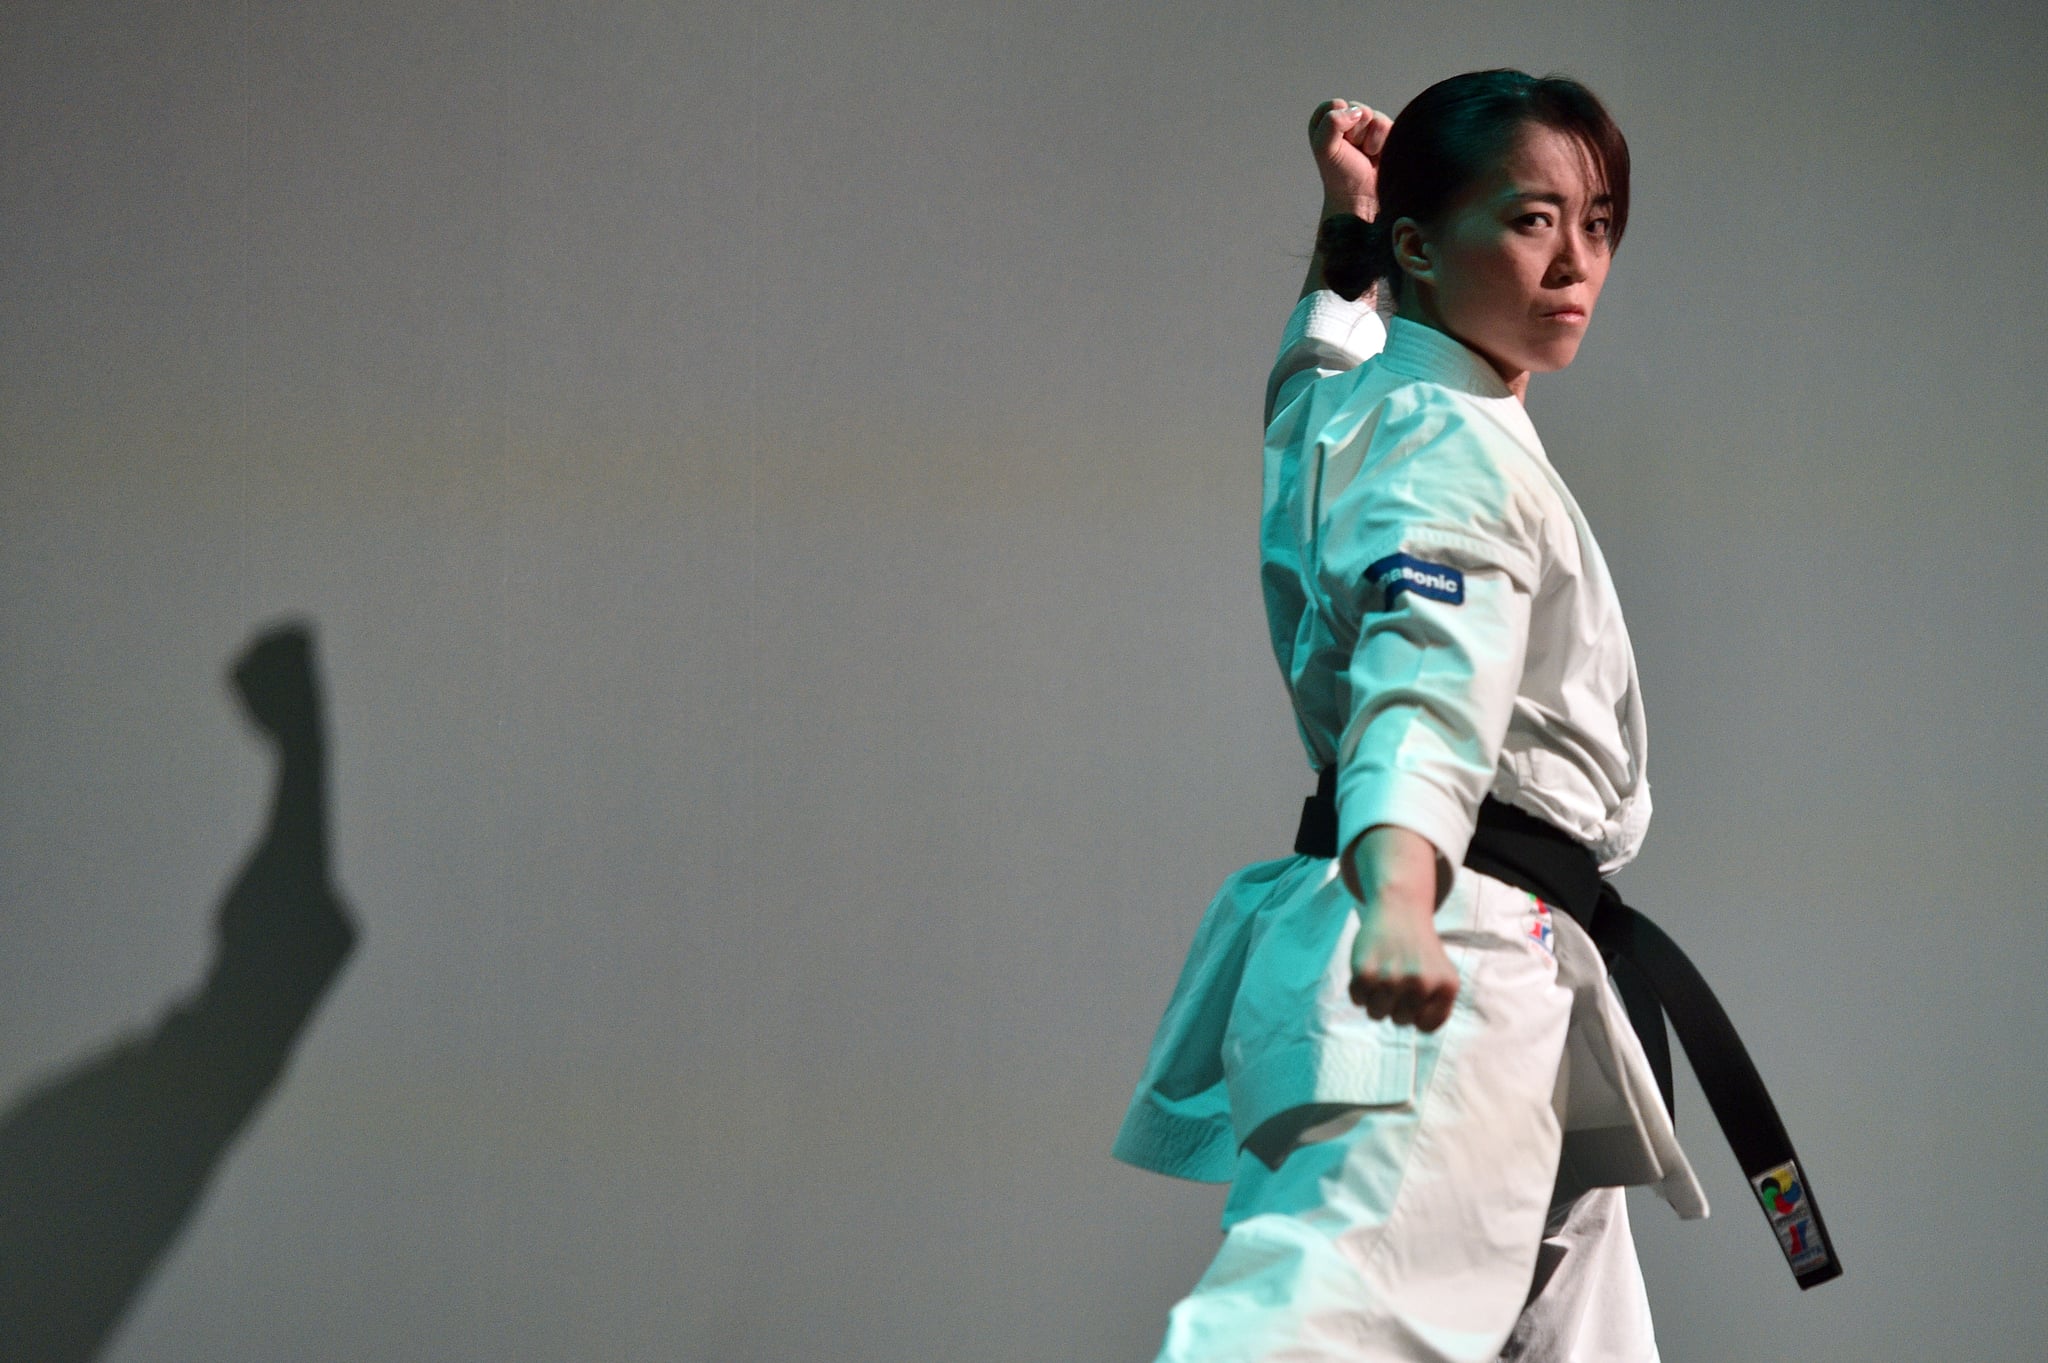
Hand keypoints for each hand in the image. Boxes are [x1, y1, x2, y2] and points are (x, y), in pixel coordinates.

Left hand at [1308, 99, 1392, 219]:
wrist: (1363, 198)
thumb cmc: (1340, 175)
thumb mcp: (1325, 148)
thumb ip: (1331, 124)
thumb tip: (1356, 111)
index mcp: (1325, 120)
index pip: (1334, 105)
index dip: (1337, 124)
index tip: (1337, 143)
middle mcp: (1345, 119)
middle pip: (1355, 108)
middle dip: (1354, 132)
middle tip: (1352, 151)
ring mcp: (1366, 125)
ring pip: (1372, 115)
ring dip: (1368, 138)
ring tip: (1364, 154)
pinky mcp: (1385, 132)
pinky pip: (1386, 123)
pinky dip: (1381, 141)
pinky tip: (1376, 154)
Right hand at [1349, 893, 1459, 1030]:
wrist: (1400, 909)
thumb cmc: (1421, 950)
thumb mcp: (1443, 976)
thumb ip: (1437, 1008)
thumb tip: (1416, 1028)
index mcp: (1446, 987)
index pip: (1426, 1027)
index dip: (1417, 1013)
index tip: (1417, 994)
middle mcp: (1422, 984)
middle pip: (1400, 1021)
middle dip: (1396, 1004)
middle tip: (1397, 978)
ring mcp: (1392, 978)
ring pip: (1376, 1014)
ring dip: (1376, 999)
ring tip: (1383, 975)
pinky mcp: (1365, 971)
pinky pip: (1357, 1001)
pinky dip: (1359, 990)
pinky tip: (1369, 968)